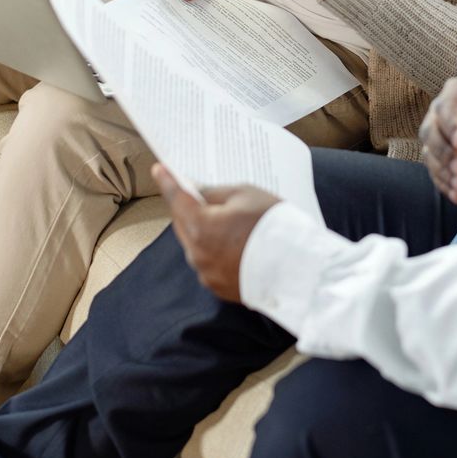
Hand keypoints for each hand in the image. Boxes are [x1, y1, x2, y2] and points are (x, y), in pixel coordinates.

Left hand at [152, 165, 278, 301]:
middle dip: (185, 206)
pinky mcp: (220, 288)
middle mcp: (197, 254)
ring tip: (217, 217)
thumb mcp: (245, 195)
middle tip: (193, 191)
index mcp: (200, 227)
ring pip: (194, 245)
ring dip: (200, 230)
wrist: (298, 268)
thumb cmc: (272, 225)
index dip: (167, 181)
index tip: (159, 169)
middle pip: (182, 224)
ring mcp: (207, 274)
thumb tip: (197, 193)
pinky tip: (230, 242)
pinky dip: (213, 249)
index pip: (177, 199)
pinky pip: (208, 262)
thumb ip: (214, 193)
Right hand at [420, 76, 456, 204]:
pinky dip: (446, 184)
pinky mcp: (446, 155)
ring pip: (431, 154)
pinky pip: (439, 170)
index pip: (446, 108)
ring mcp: (441, 134)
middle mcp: (442, 113)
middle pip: (431, 133)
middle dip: (445, 154)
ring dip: (445, 172)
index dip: (451, 126)